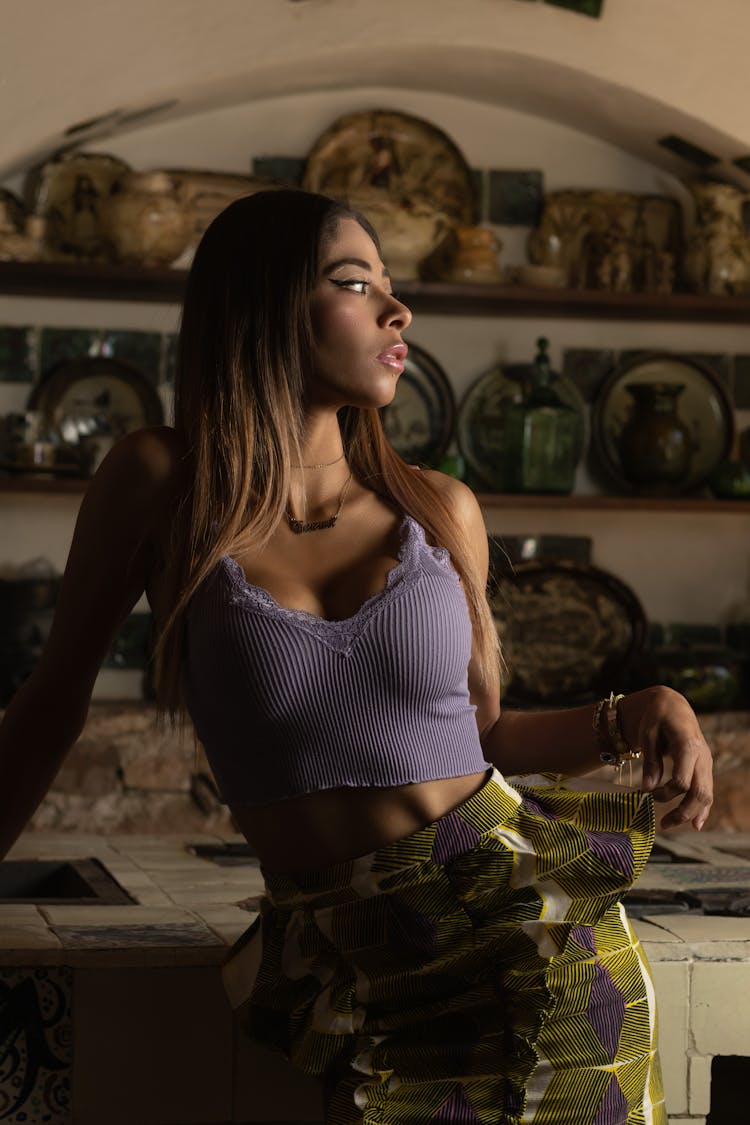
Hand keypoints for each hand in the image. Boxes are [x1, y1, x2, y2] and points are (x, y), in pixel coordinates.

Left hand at [618, 686, 712, 830]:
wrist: (673, 705)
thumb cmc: (657, 718)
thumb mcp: (647, 734)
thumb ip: (650, 762)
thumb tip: (647, 789)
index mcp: (688, 745)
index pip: (682, 781)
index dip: (666, 793)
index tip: (648, 793)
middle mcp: (702, 756)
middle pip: (699, 792)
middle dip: (682, 812)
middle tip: (663, 824)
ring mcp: (706, 762)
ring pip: (706, 794)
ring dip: (691, 814)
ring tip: (670, 824)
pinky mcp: (705, 767)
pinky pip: (707, 790)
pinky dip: (702, 808)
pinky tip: (694, 823)